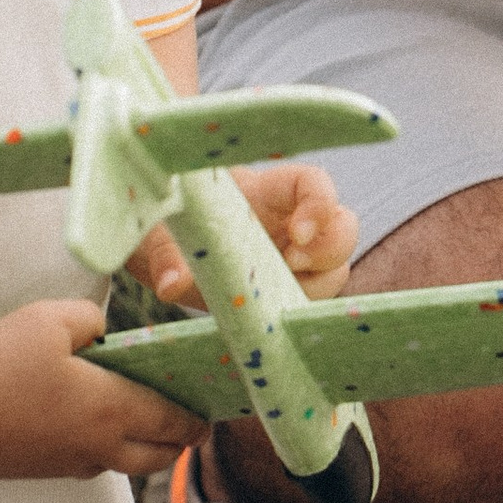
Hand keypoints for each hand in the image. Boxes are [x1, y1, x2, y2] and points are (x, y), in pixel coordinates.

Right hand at [0, 297, 196, 479]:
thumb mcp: (50, 319)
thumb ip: (90, 319)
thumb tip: (102, 333)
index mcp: (111, 409)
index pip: (173, 422)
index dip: (197, 419)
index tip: (213, 416)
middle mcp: (96, 446)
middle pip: (156, 457)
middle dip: (177, 442)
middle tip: (186, 425)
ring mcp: (64, 464)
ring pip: (118, 463)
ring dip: (137, 448)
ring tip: (138, 421)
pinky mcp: (34, 470)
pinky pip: (83, 462)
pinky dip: (98, 449)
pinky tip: (82, 422)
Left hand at [131, 162, 363, 307]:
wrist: (165, 248)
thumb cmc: (168, 226)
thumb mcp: (160, 235)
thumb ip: (166, 255)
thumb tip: (171, 284)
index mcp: (265, 193)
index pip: (312, 183)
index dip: (319, 204)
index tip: (299, 234)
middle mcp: (290, 222)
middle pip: (341, 227)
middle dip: (329, 250)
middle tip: (290, 267)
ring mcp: (294, 257)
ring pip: (336, 267)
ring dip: (319, 285)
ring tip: (275, 298)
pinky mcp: (288, 289)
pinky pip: (314, 300)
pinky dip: (301, 312)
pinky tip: (271, 319)